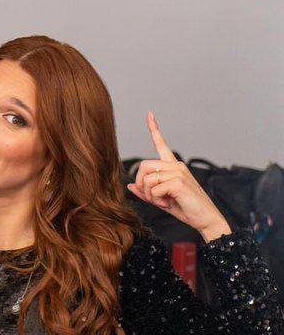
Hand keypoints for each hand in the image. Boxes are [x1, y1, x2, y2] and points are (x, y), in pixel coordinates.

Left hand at [127, 112, 231, 242]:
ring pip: (147, 179)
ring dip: (150, 195)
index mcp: (173, 167)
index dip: (154, 129)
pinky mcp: (179, 181)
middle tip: (151, 197)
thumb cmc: (186, 209)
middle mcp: (176, 165)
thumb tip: (130, 187)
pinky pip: (154, 189)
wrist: (205, 220)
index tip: (149, 114)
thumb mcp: (162, 200)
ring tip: (163, 201)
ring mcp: (178, 172)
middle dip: (141, 184)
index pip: (161, 144)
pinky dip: (156, 200)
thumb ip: (147, 192)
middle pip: (144, 166)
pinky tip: (168, 203)